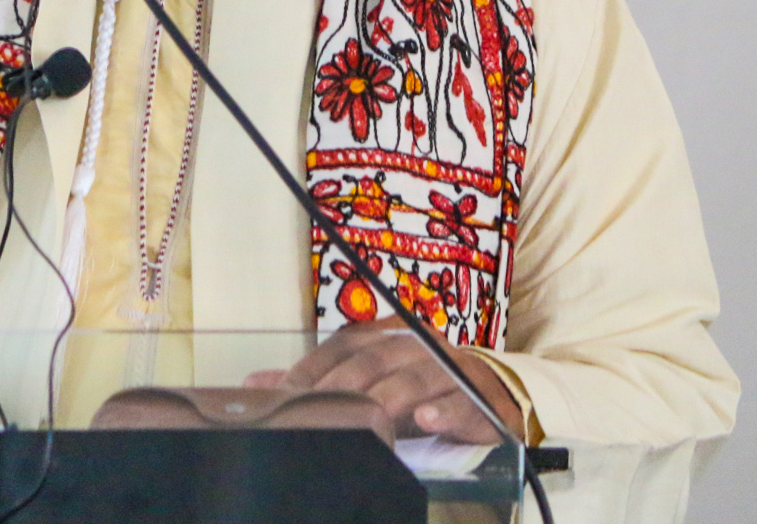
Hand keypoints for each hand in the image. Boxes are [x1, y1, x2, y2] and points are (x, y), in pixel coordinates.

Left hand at [245, 320, 521, 442]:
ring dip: (390, 396)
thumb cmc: (424, 389)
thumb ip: (321, 383)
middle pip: (377, 359)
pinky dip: (444, 413)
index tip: (289, 391)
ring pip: (416, 379)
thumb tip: (258, 384)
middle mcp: (420, 346)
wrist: (498, 396)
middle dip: (344, 383)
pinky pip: (463, 405)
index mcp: (392, 336)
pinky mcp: (482, 401)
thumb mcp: (373, 383)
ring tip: (368, 414)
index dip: (317, 364)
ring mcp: (453, 371)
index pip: (348, 342)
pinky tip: (426, 421)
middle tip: (319, 407)